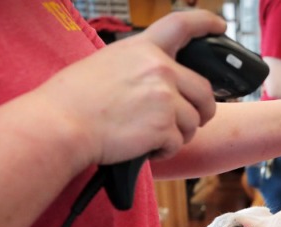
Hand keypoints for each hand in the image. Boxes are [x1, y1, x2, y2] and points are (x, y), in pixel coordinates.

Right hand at [33, 10, 226, 167]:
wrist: (61, 123)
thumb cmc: (74, 99)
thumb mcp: (107, 64)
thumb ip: (139, 68)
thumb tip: (159, 84)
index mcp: (143, 49)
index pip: (181, 25)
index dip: (206, 23)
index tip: (220, 24)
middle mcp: (159, 68)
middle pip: (203, 91)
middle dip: (202, 111)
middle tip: (192, 122)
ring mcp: (164, 97)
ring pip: (193, 121)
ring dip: (178, 134)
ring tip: (151, 136)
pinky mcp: (164, 126)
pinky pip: (179, 143)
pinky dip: (165, 150)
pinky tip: (144, 146)